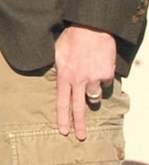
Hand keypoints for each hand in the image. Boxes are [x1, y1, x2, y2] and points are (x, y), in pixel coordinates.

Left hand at [55, 24, 117, 139]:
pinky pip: (105, 82)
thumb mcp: (57, 53)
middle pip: (79, 107)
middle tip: (81, 137)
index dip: (63, 118)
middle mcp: (79, 80)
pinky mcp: (107, 73)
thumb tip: (59, 79)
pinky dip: (103, 79)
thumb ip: (59, 68)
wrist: (92, 27)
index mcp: (64, 76)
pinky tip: (99, 68)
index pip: (62, 103)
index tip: (63, 131)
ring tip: (90, 79)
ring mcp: (94, 78)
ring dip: (92, 93)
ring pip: (94, 95)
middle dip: (80, 124)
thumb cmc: (72, 37)